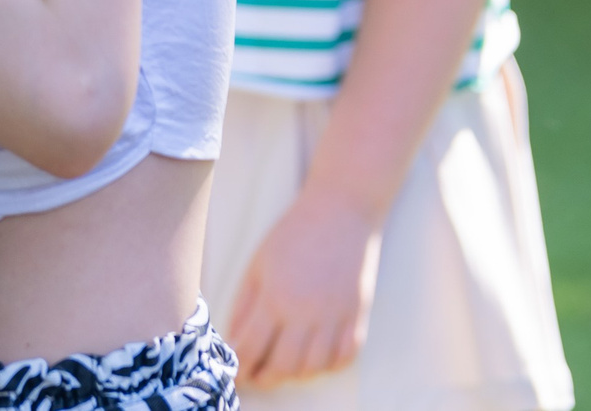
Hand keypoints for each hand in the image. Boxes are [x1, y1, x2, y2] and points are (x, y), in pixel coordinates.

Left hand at [227, 186, 382, 388]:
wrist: (340, 212)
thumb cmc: (292, 235)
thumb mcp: (257, 264)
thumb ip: (244, 305)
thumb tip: (233, 339)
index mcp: (275, 297)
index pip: (251, 347)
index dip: (239, 365)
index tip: (232, 371)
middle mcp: (307, 313)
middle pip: (284, 366)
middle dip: (265, 377)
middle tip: (255, 376)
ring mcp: (336, 317)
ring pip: (315, 367)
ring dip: (296, 373)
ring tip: (282, 366)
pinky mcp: (358, 316)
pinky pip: (346, 356)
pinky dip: (330, 365)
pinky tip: (315, 357)